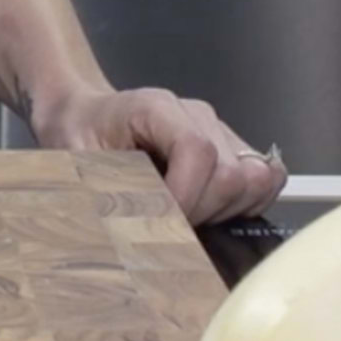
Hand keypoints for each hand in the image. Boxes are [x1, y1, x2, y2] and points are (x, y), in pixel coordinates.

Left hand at [28, 85, 288, 223]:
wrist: (83, 114)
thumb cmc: (78, 135)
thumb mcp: (77, 163)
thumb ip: (108, 192)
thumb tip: (141, 232)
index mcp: (156, 108)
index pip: (197, 151)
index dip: (187, 196)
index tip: (163, 222)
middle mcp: (197, 115)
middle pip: (232, 172)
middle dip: (203, 211)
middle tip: (170, 224)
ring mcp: (219, 129)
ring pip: (255, 179)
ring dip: (225, 211)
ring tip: (188, 217)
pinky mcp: (232, 148)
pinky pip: (264, 179)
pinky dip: (245, 204)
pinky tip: (210, 212)